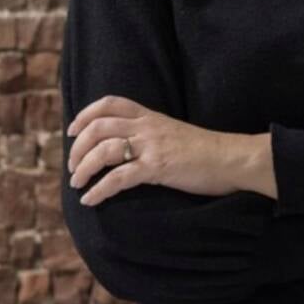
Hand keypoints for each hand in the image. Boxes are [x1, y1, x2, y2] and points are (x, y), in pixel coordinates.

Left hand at [66, 95, 235, 204]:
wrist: (231, 158)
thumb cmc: (204, 150)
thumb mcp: (172, 132)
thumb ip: (150, 133)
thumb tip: (127, 146)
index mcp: (151, 116)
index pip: (111, 103)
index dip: (86, 114)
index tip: (72, 130)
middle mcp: (148, 126)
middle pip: (99, 126)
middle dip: (78, 146)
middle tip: (72, 165)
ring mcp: (152, 146)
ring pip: (104, 150)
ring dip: (83, 168)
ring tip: (77, 184)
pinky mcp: (158, 167)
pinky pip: (118, 177)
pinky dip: (99, 189)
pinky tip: (90, 200)